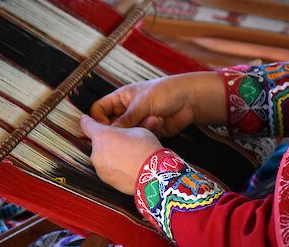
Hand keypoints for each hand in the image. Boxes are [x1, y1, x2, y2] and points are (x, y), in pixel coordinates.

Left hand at [80, 115, 162, 194]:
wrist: (154, 175)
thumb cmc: (146, 149)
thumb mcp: (138, 129)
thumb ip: (125, 127)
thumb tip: (125, 129)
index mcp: (102, 136)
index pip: (86, 125)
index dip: (87, 120)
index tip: (85, 119)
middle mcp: (96, 152)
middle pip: (98, 143)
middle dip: (109, 141)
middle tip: (125, 140)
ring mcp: (100, 169)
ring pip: (104, 157)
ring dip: (112, 154)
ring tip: (130, 155)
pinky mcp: (107, 181)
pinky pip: (109, 170)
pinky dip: (116, 167)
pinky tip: (130, 166)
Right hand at [91, 72, 226, 136]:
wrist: (190, 100)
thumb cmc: (165, 92)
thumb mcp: (142, 103)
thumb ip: (125, 119)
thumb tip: (107, 133)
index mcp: (120, 99)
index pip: (99, 110)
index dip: (99, 120)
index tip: (105, 129)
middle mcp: (126, 111)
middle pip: (111, 126)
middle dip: (119, 130)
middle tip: (126, 134)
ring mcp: (137, 123)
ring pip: (126, 135)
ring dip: (137, 130)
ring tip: (151, 120)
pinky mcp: (147, 132)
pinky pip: (140, 139)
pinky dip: (148, 133)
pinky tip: (159, 122)